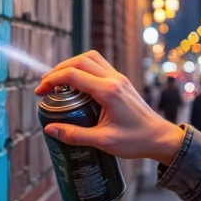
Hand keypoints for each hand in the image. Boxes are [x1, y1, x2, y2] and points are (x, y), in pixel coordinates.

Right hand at [36, 51, 184, 164]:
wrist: (160, 138)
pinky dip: (84, 68)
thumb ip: (75, 135)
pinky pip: (99, 66)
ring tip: (58, 80)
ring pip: (91, 58)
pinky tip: (76, 84)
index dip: (52, 80)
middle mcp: (114, 79)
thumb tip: (49, 129)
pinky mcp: (122, 82)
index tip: (40, 92)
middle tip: (45, 84)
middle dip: (59, 69)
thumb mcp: (103, 142)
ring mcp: (119, 78)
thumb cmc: (136, 141)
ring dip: (72, 64)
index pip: (73, 75)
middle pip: (81, 60)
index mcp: (109, 91)